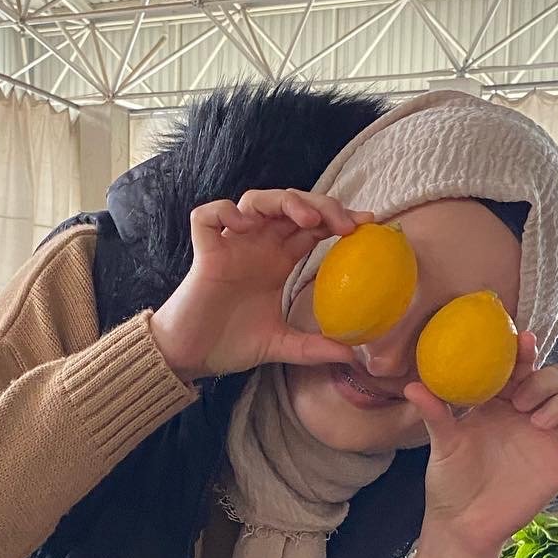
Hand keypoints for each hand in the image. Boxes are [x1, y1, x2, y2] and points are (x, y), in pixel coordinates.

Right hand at [149, 190, 371, 382]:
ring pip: (256, 200)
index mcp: (278, 260)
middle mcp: (257, 245)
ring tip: (306, 220)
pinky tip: (245, 226)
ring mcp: (231, 244)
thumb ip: (312, 347)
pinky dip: (226, 212)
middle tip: (343, 223)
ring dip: (283, 201)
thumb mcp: (280, 345)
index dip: (338, 219)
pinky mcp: (204, 251)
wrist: (191, 357)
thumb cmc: (230, 344)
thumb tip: (352, 355)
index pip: (312, 226)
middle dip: (320, 205)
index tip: (366, 225)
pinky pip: (209, 216)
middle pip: (291, 204)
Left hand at [409, 332, 557, 557]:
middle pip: (557, 379)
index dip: (526, 353)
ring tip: (538, 422)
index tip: (522, 343)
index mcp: (501, 402)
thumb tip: (412, 387)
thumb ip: (435, 413)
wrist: (462, 523)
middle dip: (546, 380)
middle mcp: (528, 415)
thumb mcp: (443, 444)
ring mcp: (548, 441)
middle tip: (521, 401)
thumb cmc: (450, 480)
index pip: (521, 367)